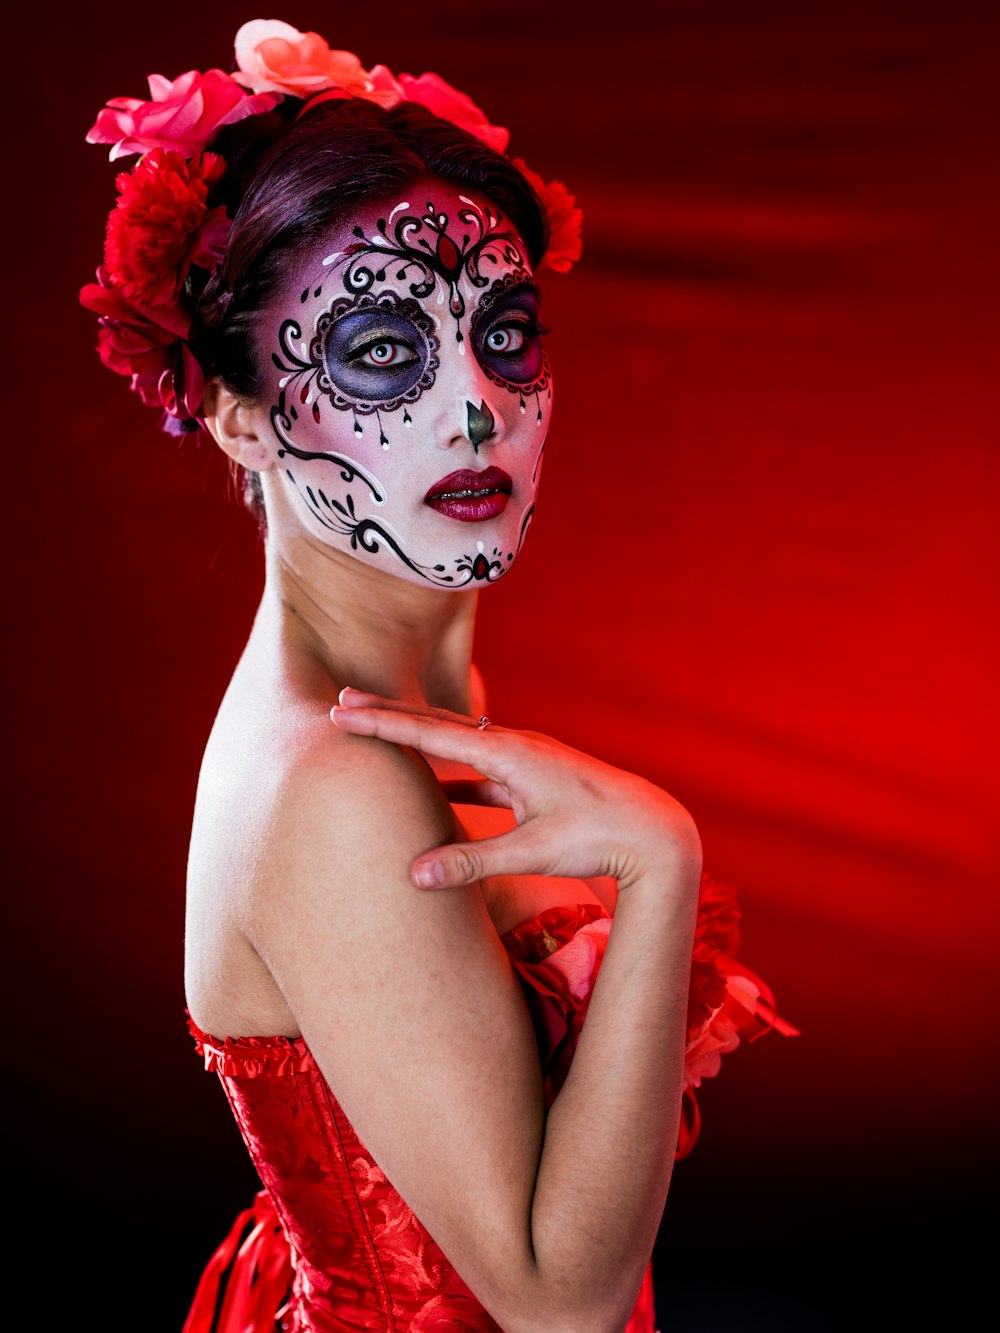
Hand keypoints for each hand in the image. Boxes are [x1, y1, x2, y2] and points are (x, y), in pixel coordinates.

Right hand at [330, 688, 700, 891]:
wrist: (653, 829)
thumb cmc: (597, 837)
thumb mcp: (532, 852)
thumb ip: (471, 862)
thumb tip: (413, 875)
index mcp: (508, 753)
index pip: (431, 733)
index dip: (383, 723)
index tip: (341, 711)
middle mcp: (513, 744)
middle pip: (439, 723)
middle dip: (390, 712)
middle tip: (343, 698)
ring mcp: (524, 758)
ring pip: (459, 741)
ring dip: (419, 736)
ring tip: (382, 729)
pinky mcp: (533, 777)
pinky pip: (480, 768)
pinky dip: (451, 771)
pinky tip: (437, 787)